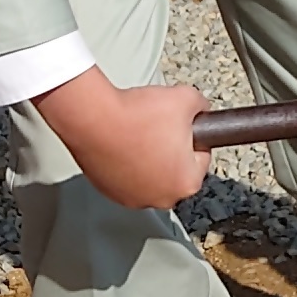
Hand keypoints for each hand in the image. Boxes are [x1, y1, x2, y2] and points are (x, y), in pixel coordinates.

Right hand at [33, 69, 211, 209]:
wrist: (94, 118)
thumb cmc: (137, 115)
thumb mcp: (186, 98)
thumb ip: (202, 106)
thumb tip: (200, 109)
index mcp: (187, 182)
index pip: (202, 157)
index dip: (194, 136)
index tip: (182, 128)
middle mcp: (162, 198)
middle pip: (176, 171)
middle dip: (172, 151)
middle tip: (161, 128)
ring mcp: (134, 198)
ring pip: (151, 177)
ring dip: (149, 159)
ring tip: (140, 134)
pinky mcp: (110, 192)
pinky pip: (126, 178)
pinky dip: (127, 163)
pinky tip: (123, 143)